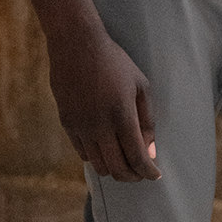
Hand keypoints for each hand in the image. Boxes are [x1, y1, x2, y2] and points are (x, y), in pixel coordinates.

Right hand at [49, 25, 160, 181]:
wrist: (76, 44)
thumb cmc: (114, 62)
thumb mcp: (140, 86)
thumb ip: (147, 121)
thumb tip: (150, 151)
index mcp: (121, 115)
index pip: (136, 157)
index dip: (148, 172)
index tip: (155, 175)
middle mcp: (99, 125)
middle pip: (117, 168)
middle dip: (132, 176)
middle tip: (140, 173)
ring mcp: (81, 126)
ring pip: (99, 165)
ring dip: (114, 169)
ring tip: (124, 163)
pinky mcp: (67, 123)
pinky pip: (83, 153)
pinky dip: (97, 158)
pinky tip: (106, 150)